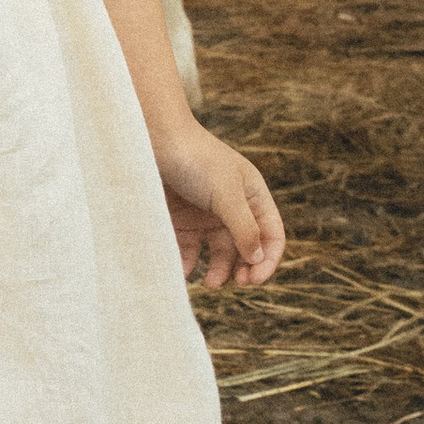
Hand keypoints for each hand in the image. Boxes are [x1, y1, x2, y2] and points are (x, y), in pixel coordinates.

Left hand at [154, 121, 284, 289]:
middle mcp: (233, 207)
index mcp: (252, 196)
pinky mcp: (181, 220)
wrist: (152, 140)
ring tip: (210, 283)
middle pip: (246, 248)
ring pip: (219, 253)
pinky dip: (189, 263)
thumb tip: (258, 259)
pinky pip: (190, 250)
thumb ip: (244, 227)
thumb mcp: (226, 193)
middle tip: (235, 282)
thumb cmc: (195, 159)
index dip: (268, 258)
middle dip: (243, 268)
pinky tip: (184, 271)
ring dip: (218, 270)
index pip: (271, 234)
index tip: (255, 278)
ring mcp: (206, 214)